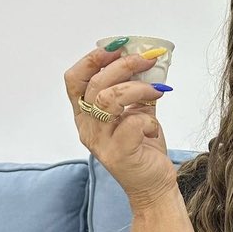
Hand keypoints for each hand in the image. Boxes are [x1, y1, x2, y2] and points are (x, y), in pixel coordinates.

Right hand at [64, 47, 176, 206]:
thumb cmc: (142, 146)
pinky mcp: (119, 154)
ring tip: (157, 90)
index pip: (74, 80)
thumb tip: (146, 59)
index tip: (117, 47)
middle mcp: (87, 127)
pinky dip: (149, 119)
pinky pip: (131, 123)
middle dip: (124, 65)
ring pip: (110, 99)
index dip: (92, 59)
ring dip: (139, 88)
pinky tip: (153, 126)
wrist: (153, 184)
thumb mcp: (137, 111)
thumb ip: (135, 88)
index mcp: (85, 114)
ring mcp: (100, 142)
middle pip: (95, 85)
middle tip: (148, 60)